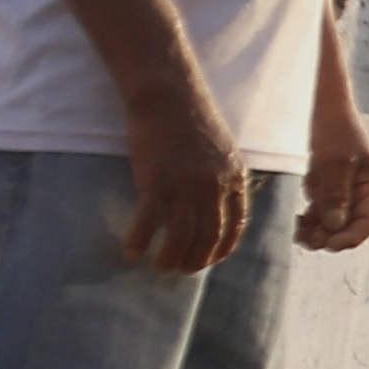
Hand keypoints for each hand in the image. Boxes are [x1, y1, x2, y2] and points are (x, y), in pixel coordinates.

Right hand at [122, 88, 251, 274]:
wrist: (168, 97)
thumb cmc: (191, 120)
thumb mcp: (223, 150)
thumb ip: (223, 176)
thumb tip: (217, 203)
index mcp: (234, 179)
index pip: (237, 225)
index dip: (223, 247)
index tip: (211, 259)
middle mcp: (214, 187)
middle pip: (209, 236)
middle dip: (197, 260)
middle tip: (183, 271)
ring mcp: (185, 186)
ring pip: (180, 236)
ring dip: (170, 258)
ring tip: (161, 267)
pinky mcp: (156, 182)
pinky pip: (148, 223)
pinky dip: (139, 241)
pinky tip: (132, 252)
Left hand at [301, 95, 368, 254]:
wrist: (324, 106)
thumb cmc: (334, 130)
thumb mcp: (334, 162)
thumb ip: (335, 195)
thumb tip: (334, 227)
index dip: (351, 237)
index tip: (329, 244)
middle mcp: (362, 191)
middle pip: (350, 226)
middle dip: (330, 236)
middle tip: (306, 240)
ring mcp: (344, 190)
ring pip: (333, 222)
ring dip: (317, 230)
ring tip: (298, 231)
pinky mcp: (328, 186)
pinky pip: (321, 211)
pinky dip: (311, 218)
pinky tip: (299, 219)